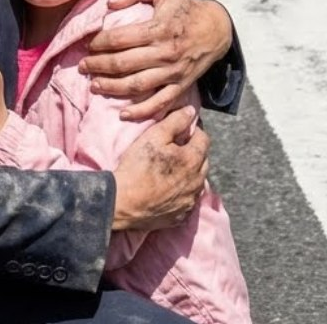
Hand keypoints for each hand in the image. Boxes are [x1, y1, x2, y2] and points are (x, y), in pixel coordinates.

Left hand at [80, 0, 231, 120]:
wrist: (216, 29)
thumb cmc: (183, 7)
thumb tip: (110, 3)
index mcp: (158, 29)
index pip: (120, 39)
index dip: (100, 43)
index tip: (88, 45)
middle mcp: (165, 53)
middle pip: (124, 64)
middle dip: (99, 66)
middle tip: (83, 66)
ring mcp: (173, 73)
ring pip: (137, 85)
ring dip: (112, 88)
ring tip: (94, 86)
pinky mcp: (181, 86)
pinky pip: (160, 103)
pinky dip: (142, 111)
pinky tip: (123, 114)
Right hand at [111, 105, 207, 230]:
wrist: (123, 202)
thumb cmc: (137, 166)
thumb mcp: (153, 136)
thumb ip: (175, 121)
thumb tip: (191, 111)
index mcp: (193, 160)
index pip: (204, 139)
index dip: (193, 130)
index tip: (181, 130)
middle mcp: (197, 182)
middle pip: (204, 160)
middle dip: (193, 151)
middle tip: (176, 147)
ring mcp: (190, 201)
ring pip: (198, 181)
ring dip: (190, 172)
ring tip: (173, 167)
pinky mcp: (181, 216)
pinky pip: (189, 199)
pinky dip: (183, 191)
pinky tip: (169, 187)